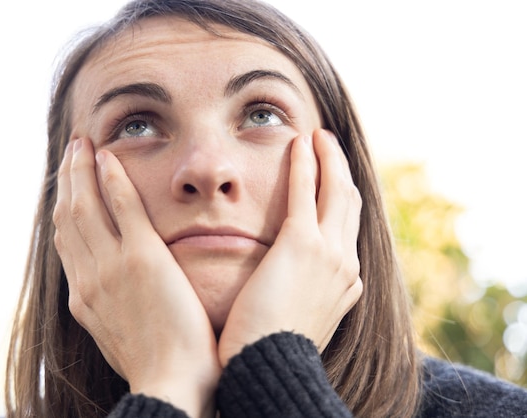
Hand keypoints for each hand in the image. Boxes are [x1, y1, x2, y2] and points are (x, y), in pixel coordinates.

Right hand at [53, 138, 219, 417]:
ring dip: (81, 171)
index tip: (70, 188)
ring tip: (83, 145)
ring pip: (85, 206)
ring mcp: (111, 266)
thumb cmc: (159, 367)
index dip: (66, 209)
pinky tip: (109, 157)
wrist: (172, 385)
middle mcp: (88, 278)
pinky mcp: (141, 258)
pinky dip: (110, 179)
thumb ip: (114, 309)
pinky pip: (121, 206)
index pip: (66, 242)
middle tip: (71, 154)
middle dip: (67, 181)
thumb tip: (118, 296)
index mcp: (83, 299)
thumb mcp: (122, 337)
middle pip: (68, 217)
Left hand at [218, 130, 362, 364]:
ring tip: (318, 137)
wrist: (267, 369)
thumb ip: (299, 294)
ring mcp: (330, 253)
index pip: (349, 228)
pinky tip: (300, 143)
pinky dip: (306, 164)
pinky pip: (305, 192)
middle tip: (328, 146)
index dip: (341, 198)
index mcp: (346, 283)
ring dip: (329, 159)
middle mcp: (346, 264)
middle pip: (349, 204)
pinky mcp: (302, 245)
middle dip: (341, 171)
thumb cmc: (269, 350)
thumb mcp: (296, 318)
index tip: (331, 179)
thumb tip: (288, 286)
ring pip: (336, 191)